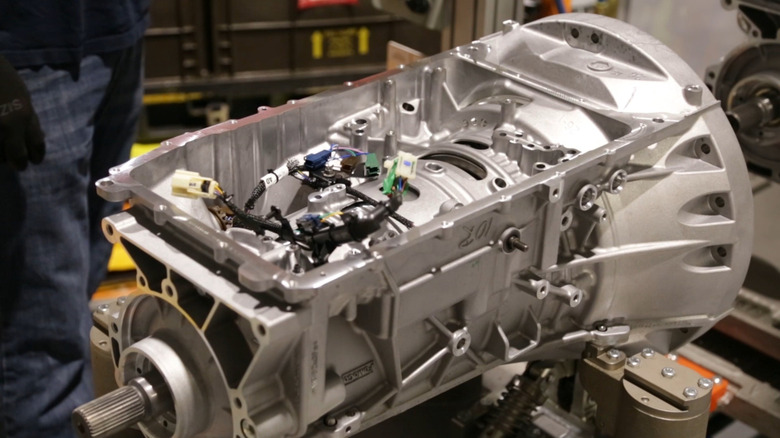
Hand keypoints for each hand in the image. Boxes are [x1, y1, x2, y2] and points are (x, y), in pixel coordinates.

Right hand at [0, 55, 44, 169]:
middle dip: (19, 163)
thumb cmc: (2, 78)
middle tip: (18, 165)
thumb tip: (38, 138)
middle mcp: (7, 125)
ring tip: (2, 151)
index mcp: (24, 115)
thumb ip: (30, 119)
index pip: (37, 145)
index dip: (37, 156)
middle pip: (18, 157)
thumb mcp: (23, 96)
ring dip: (1, 157)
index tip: (35, 160)